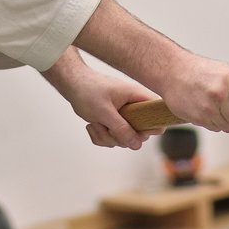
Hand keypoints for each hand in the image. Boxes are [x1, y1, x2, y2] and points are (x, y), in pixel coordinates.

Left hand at [44, 49, 162, 148]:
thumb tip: (137, 145)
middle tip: (107, 128)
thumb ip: (121, 128)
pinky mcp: (113, 122)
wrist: (72, 84)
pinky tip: (92, 124)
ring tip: (95, 123)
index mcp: (136, 97)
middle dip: (120, 136)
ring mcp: (123, 115)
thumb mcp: (104, 112)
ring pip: (123, 138)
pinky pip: (112, 138)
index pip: (157, 113)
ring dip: (106, 136)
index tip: (137, 131)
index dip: (152, 126)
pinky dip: (100, 135)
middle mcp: (133, 107)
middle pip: (139, 133)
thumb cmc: (88, 91)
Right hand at [158, 54, 228, 132]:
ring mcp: (208, 108)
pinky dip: (216, 123)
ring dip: (228, 122)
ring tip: (220, 109)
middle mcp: (219, 95)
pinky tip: (209, 110)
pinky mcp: (198, 118)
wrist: (172, 72)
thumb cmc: (200, 70)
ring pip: (228, 127)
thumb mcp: (223, 71)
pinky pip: (215, 128)